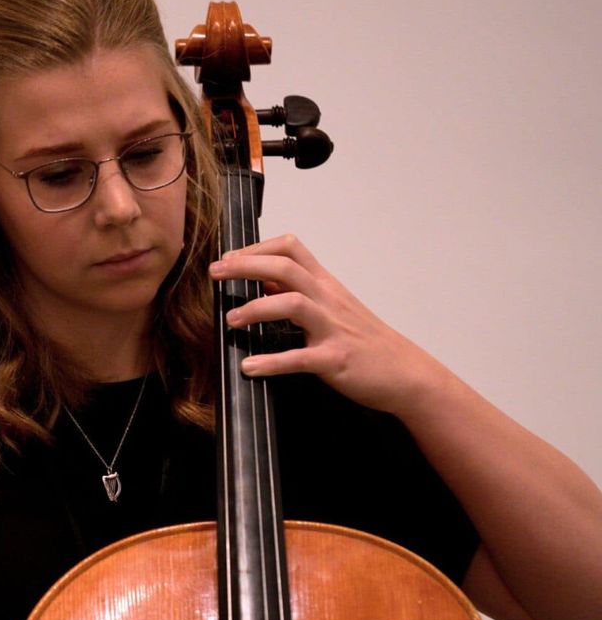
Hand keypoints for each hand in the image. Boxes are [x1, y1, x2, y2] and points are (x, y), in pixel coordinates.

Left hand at [208, 234, 446, 415]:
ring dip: (256, 309)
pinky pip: (299, 358)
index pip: (290, 248)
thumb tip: (264, 282)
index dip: (256, 248)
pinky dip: (271, 362)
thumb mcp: (332, 308)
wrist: (405, 371)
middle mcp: (328, 299)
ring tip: (230, 321)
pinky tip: (249, 367)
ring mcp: (332, 328)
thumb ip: (299, 293)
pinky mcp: (335, 359)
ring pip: (292, 304)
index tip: (228, 258)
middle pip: (285, 268)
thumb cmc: (365, 341)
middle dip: (245, 267)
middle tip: (215, 275)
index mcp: (325, 285)